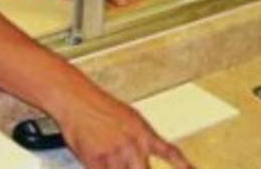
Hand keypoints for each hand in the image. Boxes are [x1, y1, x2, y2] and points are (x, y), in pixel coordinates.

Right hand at [54, 86, 193, 168]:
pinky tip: (100, 163)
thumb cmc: (99, 106)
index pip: (170, 153)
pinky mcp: (96, 161)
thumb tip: (144, 156)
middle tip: (135, 167)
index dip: (185, 166)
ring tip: (115, 160)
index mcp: (144, 133)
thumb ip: (139, 142)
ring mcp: (115, 154)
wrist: (75, 98)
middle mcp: (133, 145)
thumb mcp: (129, 119)